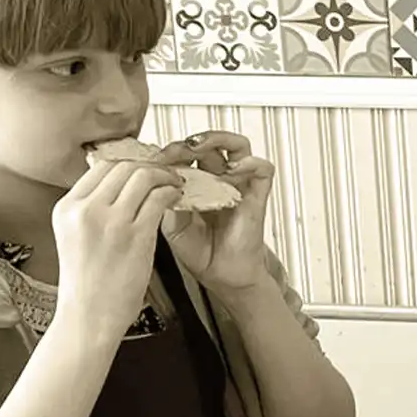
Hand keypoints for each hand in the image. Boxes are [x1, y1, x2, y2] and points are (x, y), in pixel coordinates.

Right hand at [53, 158, 180, 341]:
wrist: (89, 317)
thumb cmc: (88, 284)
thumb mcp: (75, 237)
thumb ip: (90, 211)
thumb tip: (117, 188)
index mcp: (67, 208)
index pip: (100, 166)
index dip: (128, 163)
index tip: (143, 169)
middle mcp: (85, 210)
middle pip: (123, 166)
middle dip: (149, 166)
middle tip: (165, 172)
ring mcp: (110, 222)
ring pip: (143, 177)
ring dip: (164, 176)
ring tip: (174, 183)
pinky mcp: (135, 236)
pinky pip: (158, 199)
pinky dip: (172, 193)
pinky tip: (177, 198)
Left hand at [161, 131, 275, 296]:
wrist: (221, 276)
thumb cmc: (200, 253)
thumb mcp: (171, 225)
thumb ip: (165, 201)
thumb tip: (159, 179)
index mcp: (197, 184)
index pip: (186, 154)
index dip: (170, 151)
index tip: (153, 160)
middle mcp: (219, 180)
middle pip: (210, 143)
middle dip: (188, 142)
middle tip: (172, 151)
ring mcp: (240, 186)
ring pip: (238, 146)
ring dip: (219, 139)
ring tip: (199, 147)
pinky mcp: (257, 196)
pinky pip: (263, 169)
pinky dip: (250, 163)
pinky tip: (232, 171)